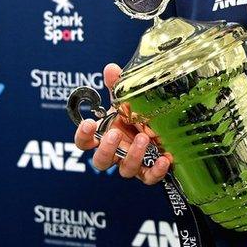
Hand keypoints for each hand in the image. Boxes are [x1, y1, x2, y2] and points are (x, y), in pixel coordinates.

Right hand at [73, 63, 172, 184]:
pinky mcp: (149, 170)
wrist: (161, 126)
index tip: (89, 123)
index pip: (84, 142)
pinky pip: (149, 177)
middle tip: (115, 133)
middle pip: (100, 161)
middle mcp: (116, 152)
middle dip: (106, 149)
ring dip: (133, 156)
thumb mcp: (127, 99)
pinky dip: (156, 171)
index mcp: (105, 135)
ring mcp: (132, 163)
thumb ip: (117, 86)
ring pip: (125, 170)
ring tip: (143, 138)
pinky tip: (164, 158)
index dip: (83, 135)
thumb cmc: (137, 114)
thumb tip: (111, 68)